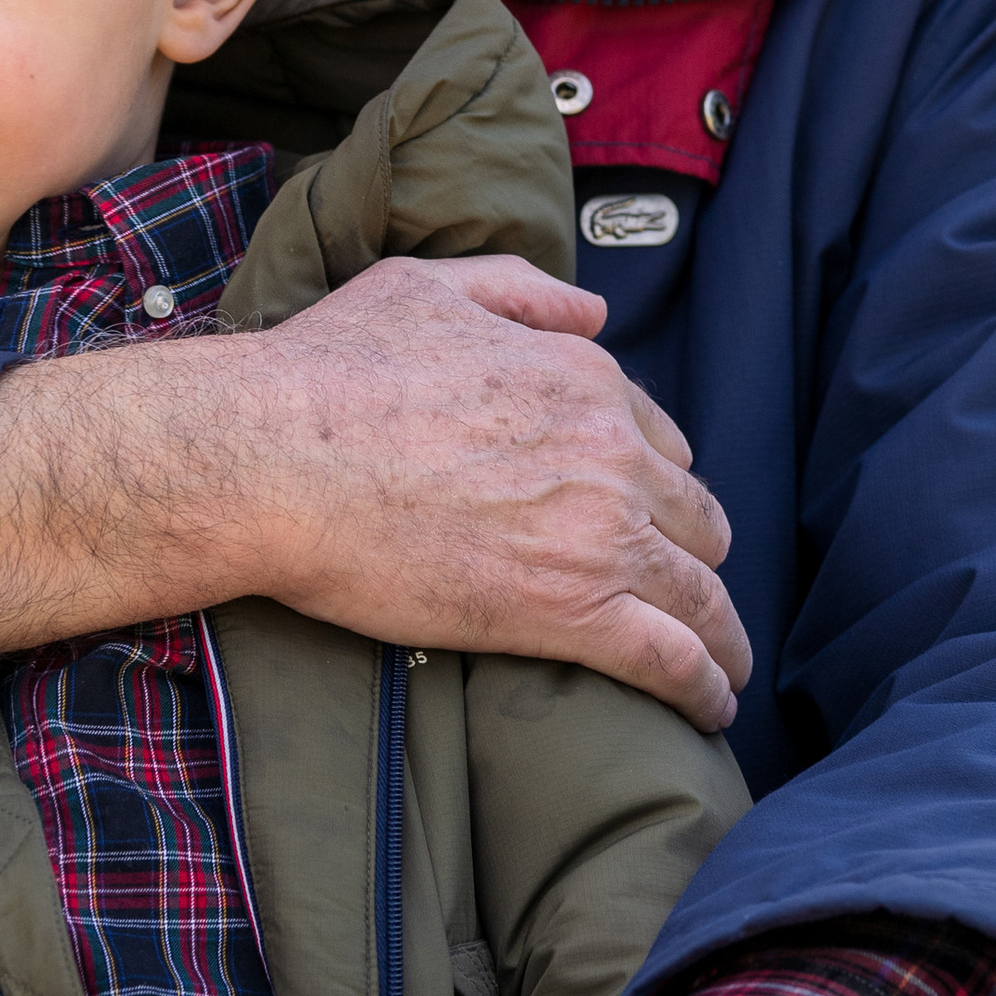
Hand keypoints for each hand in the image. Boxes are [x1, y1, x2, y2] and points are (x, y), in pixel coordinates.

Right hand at [0, 252, 750, 727]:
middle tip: (680, 589)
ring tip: (722, 664)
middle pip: (693, 515)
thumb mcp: (428, 288)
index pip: (656, 439)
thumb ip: (522, 292)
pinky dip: (703, 686)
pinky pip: (671, 659)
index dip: (652, 480)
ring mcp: (597, 535)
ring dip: (719, 631)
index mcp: (581, 377)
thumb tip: (594, 312)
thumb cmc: (329, 369)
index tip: (642, 513)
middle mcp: (610, 451)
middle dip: (692, 552)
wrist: (273, 457)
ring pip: (700, 593)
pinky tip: (711, 706)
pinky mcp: (570, 613)